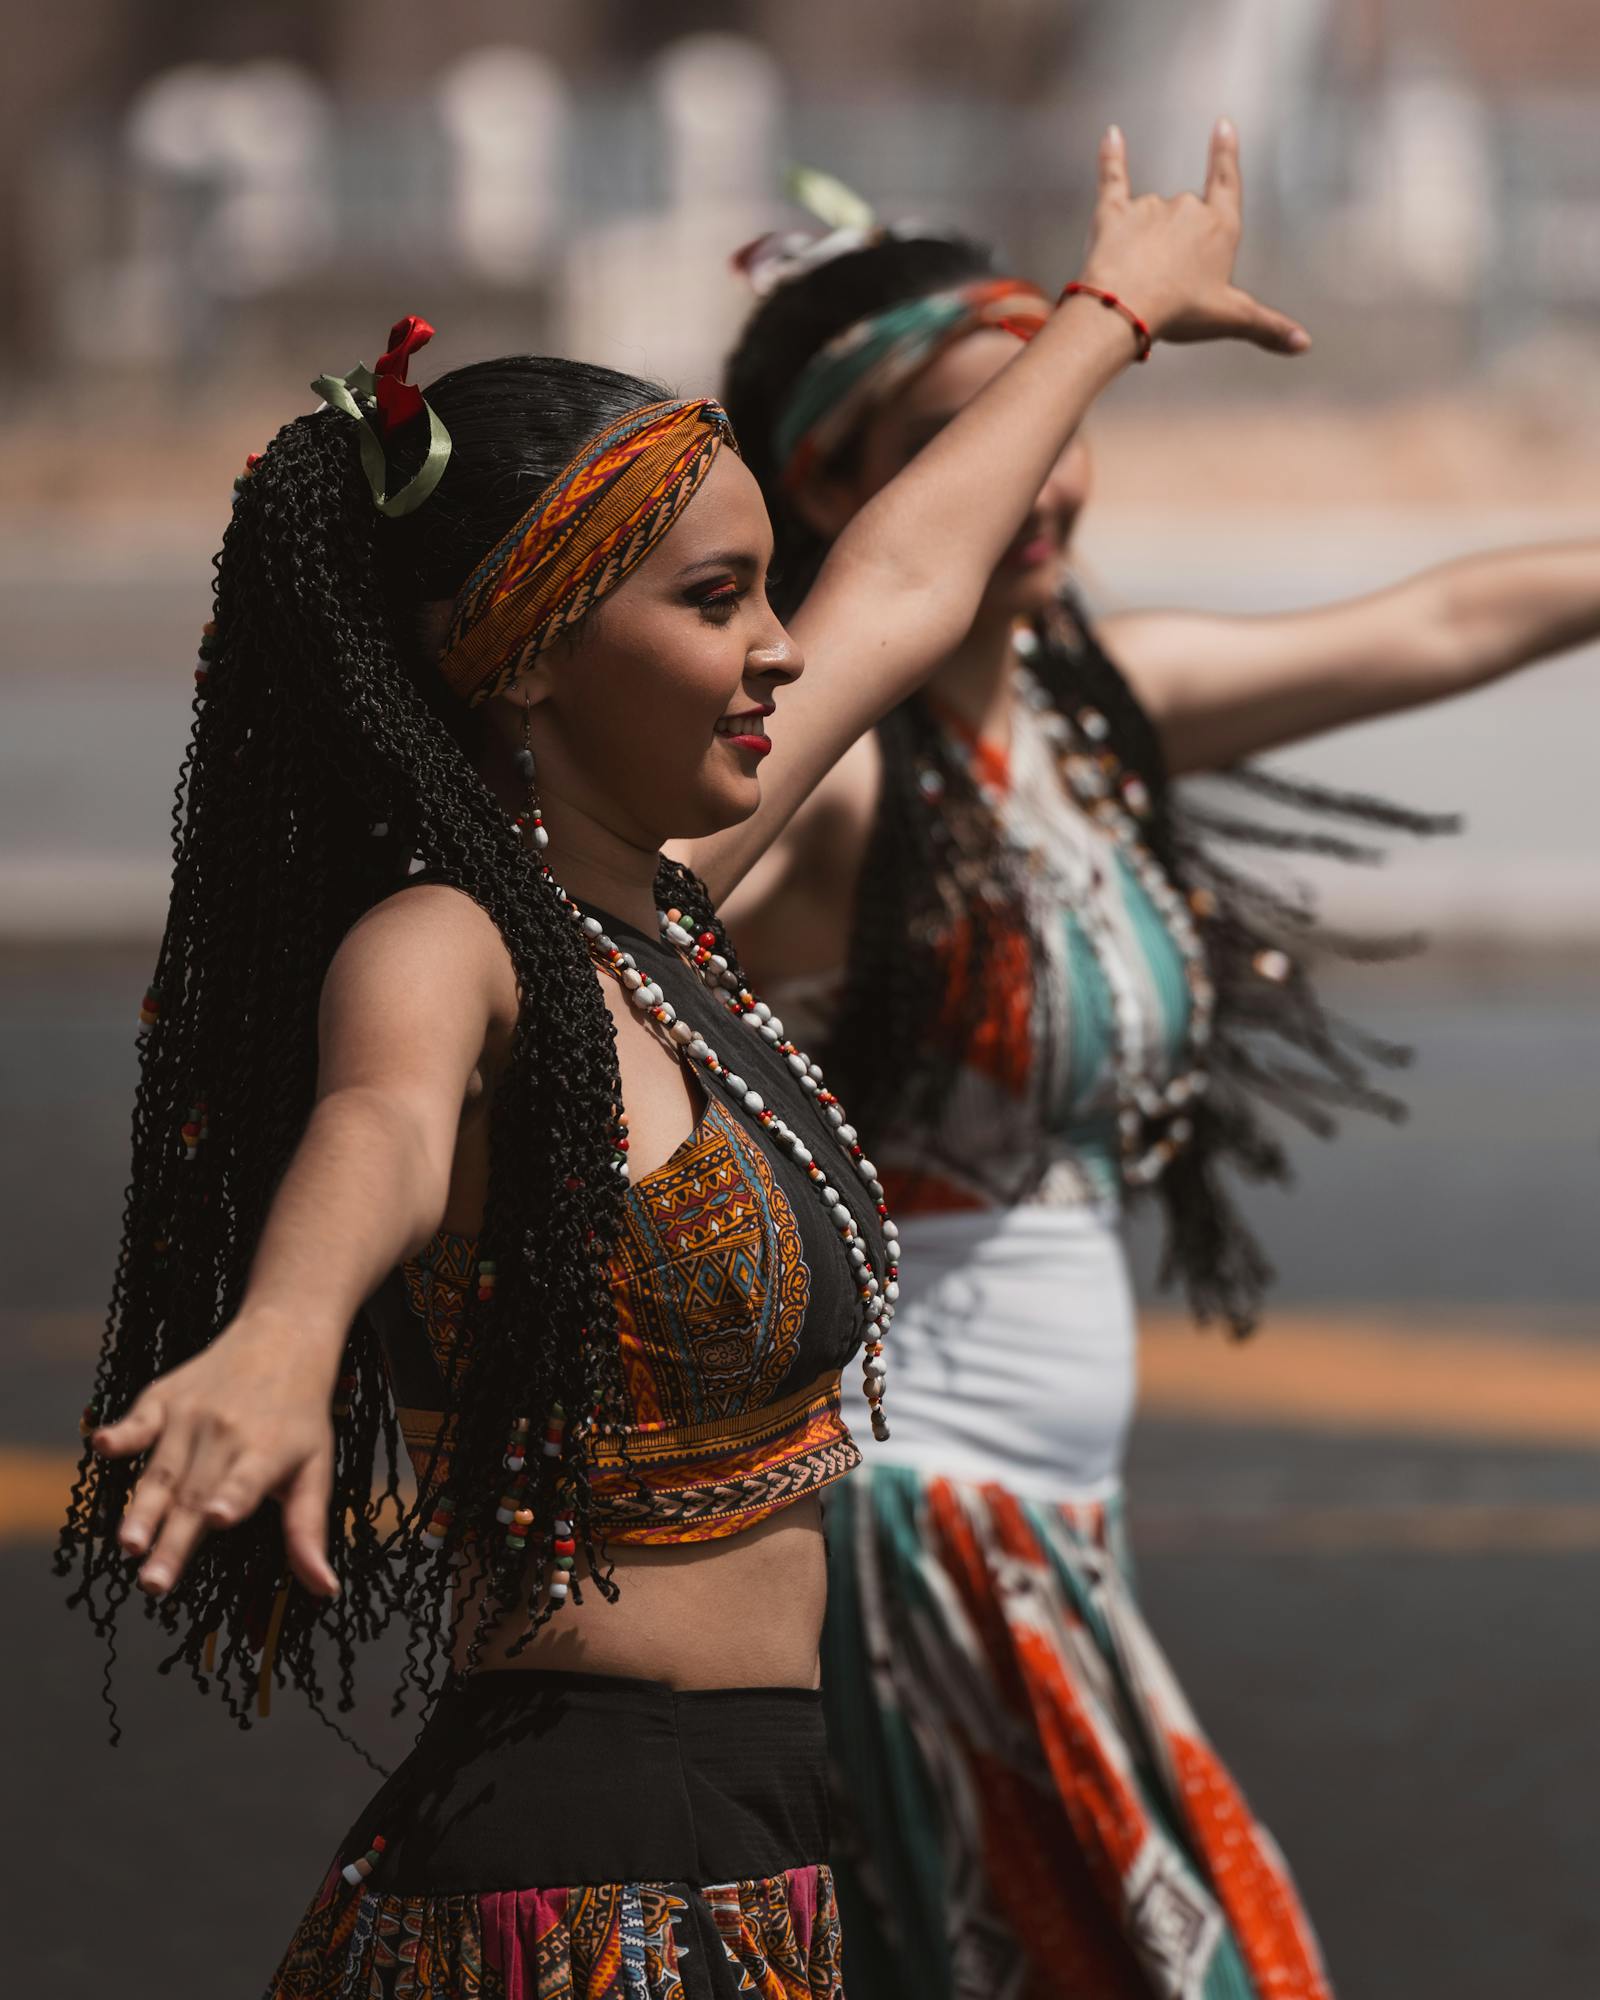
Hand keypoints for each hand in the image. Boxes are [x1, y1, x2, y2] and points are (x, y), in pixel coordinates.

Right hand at [93, 1307, 340, 1600]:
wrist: (283, 1337)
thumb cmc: (301, 1417)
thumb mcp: (316, 1468)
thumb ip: (307, 1530)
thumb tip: (326, 1591)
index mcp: (268, 1451)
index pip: (248, 1479)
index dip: (233, 1497)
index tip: (219, 1517)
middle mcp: (228, 1433)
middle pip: (195, 1493)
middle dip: (172, 1541)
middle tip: (154, 1584)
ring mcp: (192, 1415)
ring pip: (162, 1470)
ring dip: (141, 1509)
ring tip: (127, 1544)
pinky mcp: (164, 1399)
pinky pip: (140, 1419)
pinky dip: (121, 1432)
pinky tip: (101, 1445)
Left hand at [1077, 121, 1308, 355]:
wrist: (1126, 307)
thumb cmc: (1181, 312)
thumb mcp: (1230, 319)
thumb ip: (1267, 326)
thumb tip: (1305, 344)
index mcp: (1220, 228)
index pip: (1226, 182)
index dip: (1226, 154)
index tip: (1223, 125)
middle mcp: (1188, 209)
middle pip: (1187, 214)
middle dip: (1177, 244)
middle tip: (1165, 285)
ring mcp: (1151, 207)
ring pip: (1150, 214)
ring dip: (1144, 239)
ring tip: (1136, 279)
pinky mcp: (1115, 211)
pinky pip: (1113, 176)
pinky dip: (1112, 156)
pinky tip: (1112, 133)